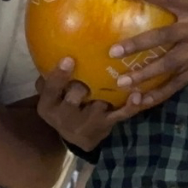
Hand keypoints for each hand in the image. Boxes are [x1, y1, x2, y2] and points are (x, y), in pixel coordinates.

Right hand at [34, 58, 150, 153]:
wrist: (76, 136)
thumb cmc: (63, 105)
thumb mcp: (51, 95)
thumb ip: (50, 77)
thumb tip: (58, 50)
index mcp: (48, 105)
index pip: (49, 90)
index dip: (58, 76)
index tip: (69, 59)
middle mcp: (65, 117)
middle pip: (74, 98)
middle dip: (82, 86)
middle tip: (90, 75)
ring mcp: (86, 123)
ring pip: (98, 106)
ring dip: (108, 94)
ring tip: (125, 81)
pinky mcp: (105, 125)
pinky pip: (119, 116)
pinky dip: (130, 106)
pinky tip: (138, 96)